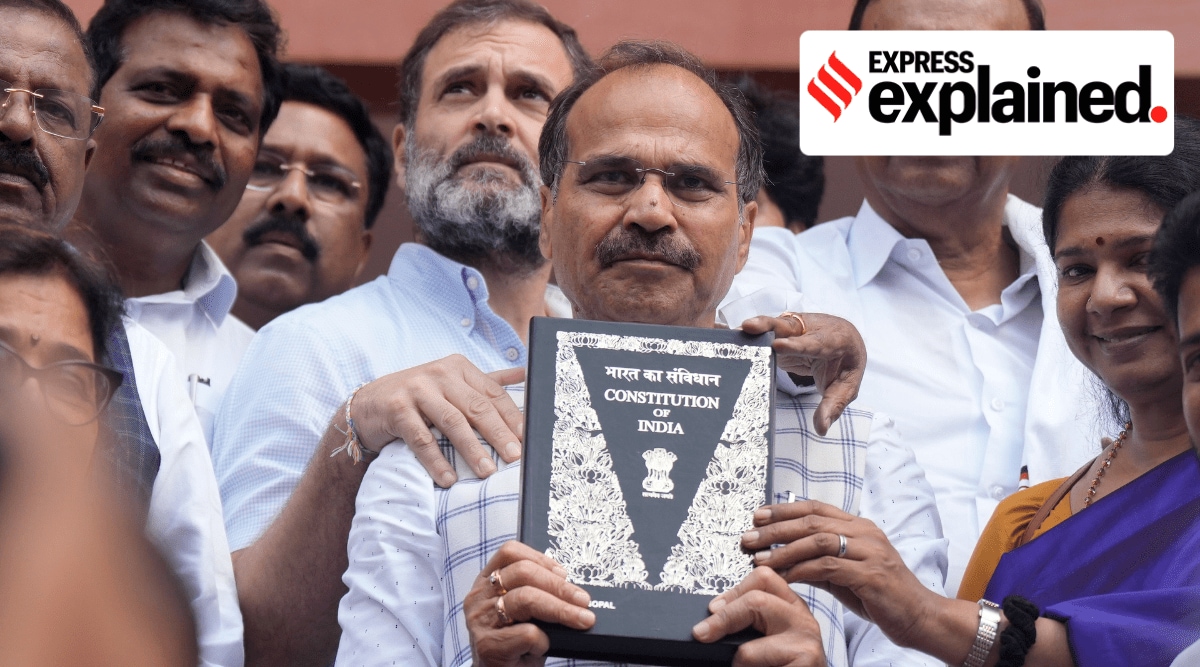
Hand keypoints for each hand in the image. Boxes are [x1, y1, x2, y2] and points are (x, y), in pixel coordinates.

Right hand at [350, 354, 525, 486]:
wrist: (368, 404)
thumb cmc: (419, 397)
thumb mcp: (451, 384)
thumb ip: (486, 381)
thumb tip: (527, 374)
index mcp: (458, 368)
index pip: (492, 393)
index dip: (512, 416)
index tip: (529, 438)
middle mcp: (439, 374)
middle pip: (476, 407)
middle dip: (499, 434)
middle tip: (516, 457)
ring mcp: (416, 389)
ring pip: (452, 422)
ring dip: (472, 449)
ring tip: (487, 471)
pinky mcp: (396, 408)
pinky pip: (421, 438)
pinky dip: (436, 460)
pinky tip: (448, 479)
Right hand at [465, 541, 593, 666]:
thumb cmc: (515, 646)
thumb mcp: (523, 613)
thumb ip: (536, 593)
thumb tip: (573, 588)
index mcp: (485, 583)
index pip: (510, 552)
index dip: (541, 558)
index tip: (564, 573)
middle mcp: (478, 598)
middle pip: (523, 573)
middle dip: (559, 586)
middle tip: (583, 600)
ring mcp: (480, 621)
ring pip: (526, 599)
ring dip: (561, 609)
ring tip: (582, 619)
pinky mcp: (487, 646)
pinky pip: (527, 633)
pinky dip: (544, 640)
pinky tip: (544, 648)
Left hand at [692, 567, 824, 666]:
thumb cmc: (787, 665)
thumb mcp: (772, 637)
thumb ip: (751, 622)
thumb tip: (710, 624)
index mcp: (792, 606)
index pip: (763, 578)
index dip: (732, 592)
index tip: (713, 610)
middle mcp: (803, 620)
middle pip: (755, 601)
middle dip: (723, 619)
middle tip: (701, 634)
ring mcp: (807, 643)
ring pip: (748, 649)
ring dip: (737, 663)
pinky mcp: (806, 664)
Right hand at [740, 313, 865, 435]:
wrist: (846, 343)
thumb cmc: (845, 366)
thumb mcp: (845, 387)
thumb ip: (832, 405)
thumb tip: (821, 429)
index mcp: (837, 340)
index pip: (816, 343)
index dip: (796, 345)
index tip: (777, 346)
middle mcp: (815, 328)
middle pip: (791, 326)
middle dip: (769, 326)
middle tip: (748, 327)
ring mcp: (797, 327)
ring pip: (776, 324)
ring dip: (756, 327)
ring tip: (736, 331)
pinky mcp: (783, 331)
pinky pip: (767, 331)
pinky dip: (752, 334)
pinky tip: (735, 336)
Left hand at [740, 500, 934, 649]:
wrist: (920, 617)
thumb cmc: (882, 596)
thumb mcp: (845, 575)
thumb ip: (818, 563)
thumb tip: (783, 558)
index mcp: (859, 527)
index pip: (815, 508)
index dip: (784, 510)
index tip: (757, 516)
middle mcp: (865, 533)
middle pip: (812, 521)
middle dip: (776, 529)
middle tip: (749, 537)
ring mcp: (870, 552)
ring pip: (818, 541)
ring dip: (784, 550)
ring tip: (760, 559)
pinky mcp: (871, 574)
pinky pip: (829, 567)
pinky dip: (802, 570)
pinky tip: (785, 577)